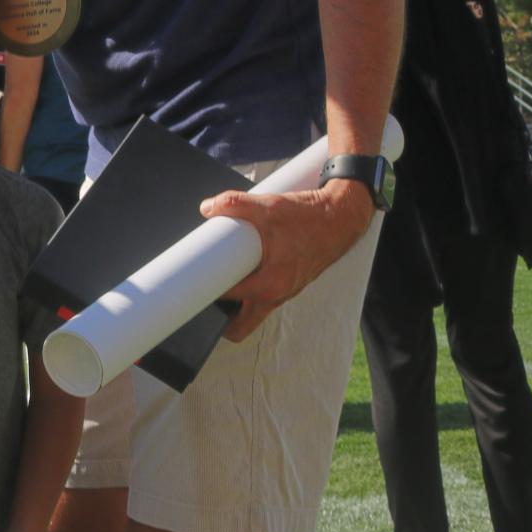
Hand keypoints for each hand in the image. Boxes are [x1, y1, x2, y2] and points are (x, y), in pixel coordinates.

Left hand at [201, 179, 372, 342]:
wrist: (342, 217)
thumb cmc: (311, 218)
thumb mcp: (268, 206)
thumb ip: (235, 205)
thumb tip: (207, 208)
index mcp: (271, 284)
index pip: (229, 301)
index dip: (205, 295)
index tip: (190, 290)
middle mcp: (278, 294)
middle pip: (241, 326)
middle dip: (220, 319)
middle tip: (202, 296)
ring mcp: (285, 291)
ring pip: (253, 311)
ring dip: (236, 303)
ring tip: (220, 280)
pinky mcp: (290, 283)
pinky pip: (265, 296)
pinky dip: (252, 288)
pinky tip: (245, 266)